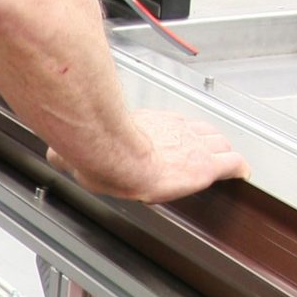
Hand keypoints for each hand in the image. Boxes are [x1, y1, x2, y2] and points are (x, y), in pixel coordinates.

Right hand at [51, 108, 250, 202]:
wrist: (115, 157)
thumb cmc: (101, 152)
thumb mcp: (82, 148)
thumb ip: (69, 150)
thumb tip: (52, 155)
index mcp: (151, 124)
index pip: (175, 124)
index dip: (183, 132)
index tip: (183, 138)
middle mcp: (175, 130)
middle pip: (201, 131)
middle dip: (208, 140)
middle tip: (213, 149)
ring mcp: (191, 147)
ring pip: (218, 144)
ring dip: (222, 152)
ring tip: (227, 159)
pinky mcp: (204, 165)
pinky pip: (231, 164)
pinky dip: (239, 168)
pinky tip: (244, 173)